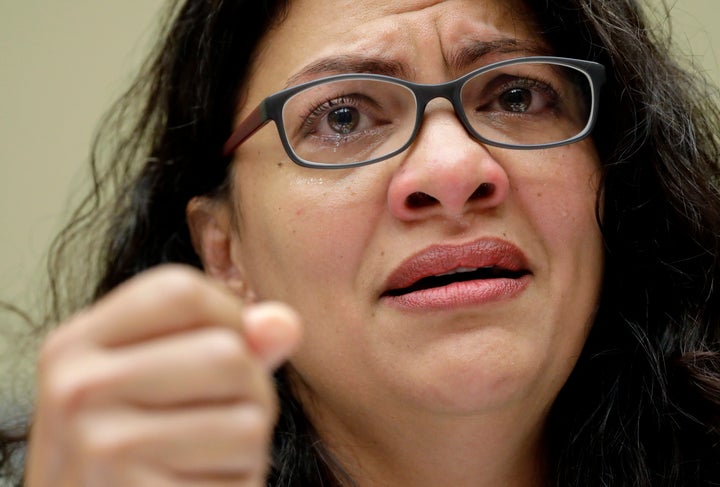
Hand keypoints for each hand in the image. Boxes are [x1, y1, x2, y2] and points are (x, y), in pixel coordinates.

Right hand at [24, 265, 301, 486]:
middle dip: (251, 390)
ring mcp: (101, 448)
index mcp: (75, 344)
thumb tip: (287, 322)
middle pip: (228, 354)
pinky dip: (239, 485)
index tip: (229, 346)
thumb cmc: (134, 450)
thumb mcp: (161, 381)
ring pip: (248, 421)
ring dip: (249, 447)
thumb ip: (229, 340)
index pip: (182, 291)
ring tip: (207, 459)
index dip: (230, 316)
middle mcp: (78, 389)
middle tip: (221, 422)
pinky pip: (242, 477)